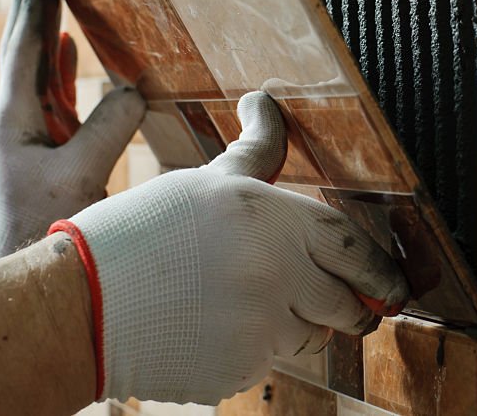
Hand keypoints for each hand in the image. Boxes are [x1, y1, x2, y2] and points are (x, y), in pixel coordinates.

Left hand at [0, 0, 145, 265]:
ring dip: (48, 26)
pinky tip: (66, 43)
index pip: (25, 50)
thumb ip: (109, 128)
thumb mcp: (82, 174)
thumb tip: (133, 90)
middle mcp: (15, 117)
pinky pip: (51, 90)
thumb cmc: (47, 224)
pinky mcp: (43, 142)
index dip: (38, 7)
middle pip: (25, 48)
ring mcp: (28, 129)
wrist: (23, 263)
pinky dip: (58, 61)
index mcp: (14, 119)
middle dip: (37, 4)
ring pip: (37, 65)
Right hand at [50, 92, 410, 404]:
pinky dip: (258, 350)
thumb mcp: (205, 182)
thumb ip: (255, 153)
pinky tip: (218, 327)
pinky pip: (271, 364)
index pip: (355, 247)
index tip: (395, 286)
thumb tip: (265, 104)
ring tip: (252, 304)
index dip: (384, 270)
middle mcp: (277, 275)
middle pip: (349, 304)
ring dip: (299, 325)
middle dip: (351, 306)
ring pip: (311, 337)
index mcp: (273, 220)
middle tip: (341, 301)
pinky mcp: (238, 372)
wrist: (80, 304)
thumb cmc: (141, 232)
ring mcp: (259, 329)